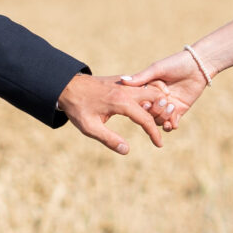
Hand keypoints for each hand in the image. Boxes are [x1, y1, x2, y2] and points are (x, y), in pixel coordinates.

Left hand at [57, 73, 171, 153]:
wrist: (66, 86)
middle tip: (166, 126)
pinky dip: (149, 96)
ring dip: (157, 103)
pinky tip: (148, 107)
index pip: (145, 119)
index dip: (154, 133)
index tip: (159, 144)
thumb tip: (127, 150)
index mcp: (120, 102)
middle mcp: (126, 90)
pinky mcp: (121, 81)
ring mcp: (125, 83)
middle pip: (156, 98)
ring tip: (158, 119)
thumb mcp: (90, 127)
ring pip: (151, 89)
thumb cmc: (77, 108)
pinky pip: (142, 86)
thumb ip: (109, 139)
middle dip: (163, 112)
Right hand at [116, 51, 207, 128]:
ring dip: (163, 117)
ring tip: (171, 106)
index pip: (139, 102)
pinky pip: (172, 123)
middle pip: (148, 114)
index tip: (146, 102)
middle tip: (162, 102)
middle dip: (154, 111)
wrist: (198, 65)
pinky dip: (170, 125)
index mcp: (147, 89)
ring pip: (159, 120)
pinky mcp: (179, 110)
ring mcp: (167, 106)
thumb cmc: (176, 63)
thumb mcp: (157, 69)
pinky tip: (172, 122)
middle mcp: (155, 99)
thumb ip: (141, 77)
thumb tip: (122, 81)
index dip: (141, 105)